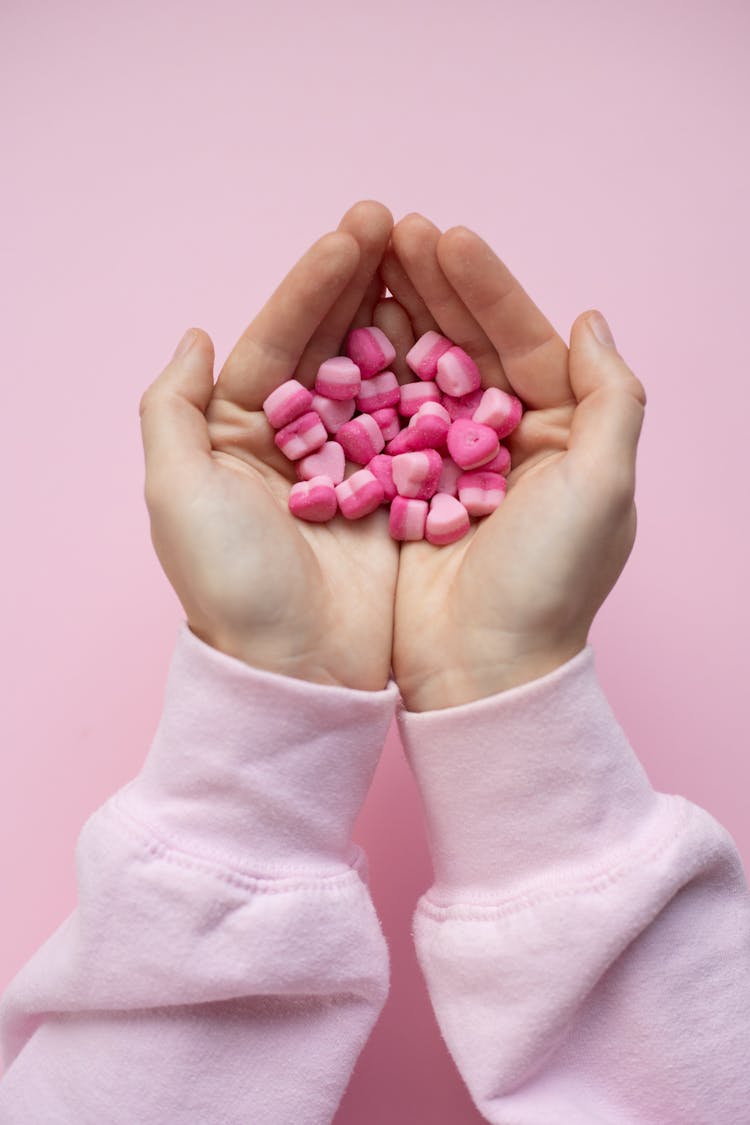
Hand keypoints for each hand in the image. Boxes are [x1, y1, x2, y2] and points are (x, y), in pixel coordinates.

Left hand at [139, 202, 398, 691]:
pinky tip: (460, 335)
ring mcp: (348, 466)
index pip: (279, 338)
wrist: (297, 671)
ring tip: (434, 259)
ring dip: (404, 318)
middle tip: (399, 222)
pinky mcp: (393, 494)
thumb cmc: (232, 583)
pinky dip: (435, 381)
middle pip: (331, 345)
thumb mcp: (178, 490)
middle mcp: (293, 442)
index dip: (315, 283)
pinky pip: (417, 424)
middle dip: (363, 283)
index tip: (357, 230)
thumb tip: (196, 334)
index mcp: (236, 432)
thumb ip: (173, 406)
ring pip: (379, 375)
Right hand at [382, 214, 646, 709]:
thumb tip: (590, 320)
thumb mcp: (602, 486)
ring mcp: (445, 462)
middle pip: (464, 345)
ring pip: (416, 372)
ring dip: (391, 317)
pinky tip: (337, 332)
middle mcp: (500, 440)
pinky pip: (378, 419)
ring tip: (360, 260)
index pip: (521, 341)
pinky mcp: (400, 488)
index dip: (486, 288)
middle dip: (431, 287)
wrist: (481, 671)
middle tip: (391, 228)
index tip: (446, 236)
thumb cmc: (549, 582)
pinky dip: (360, 376)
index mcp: (556, 433)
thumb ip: (610, 399)